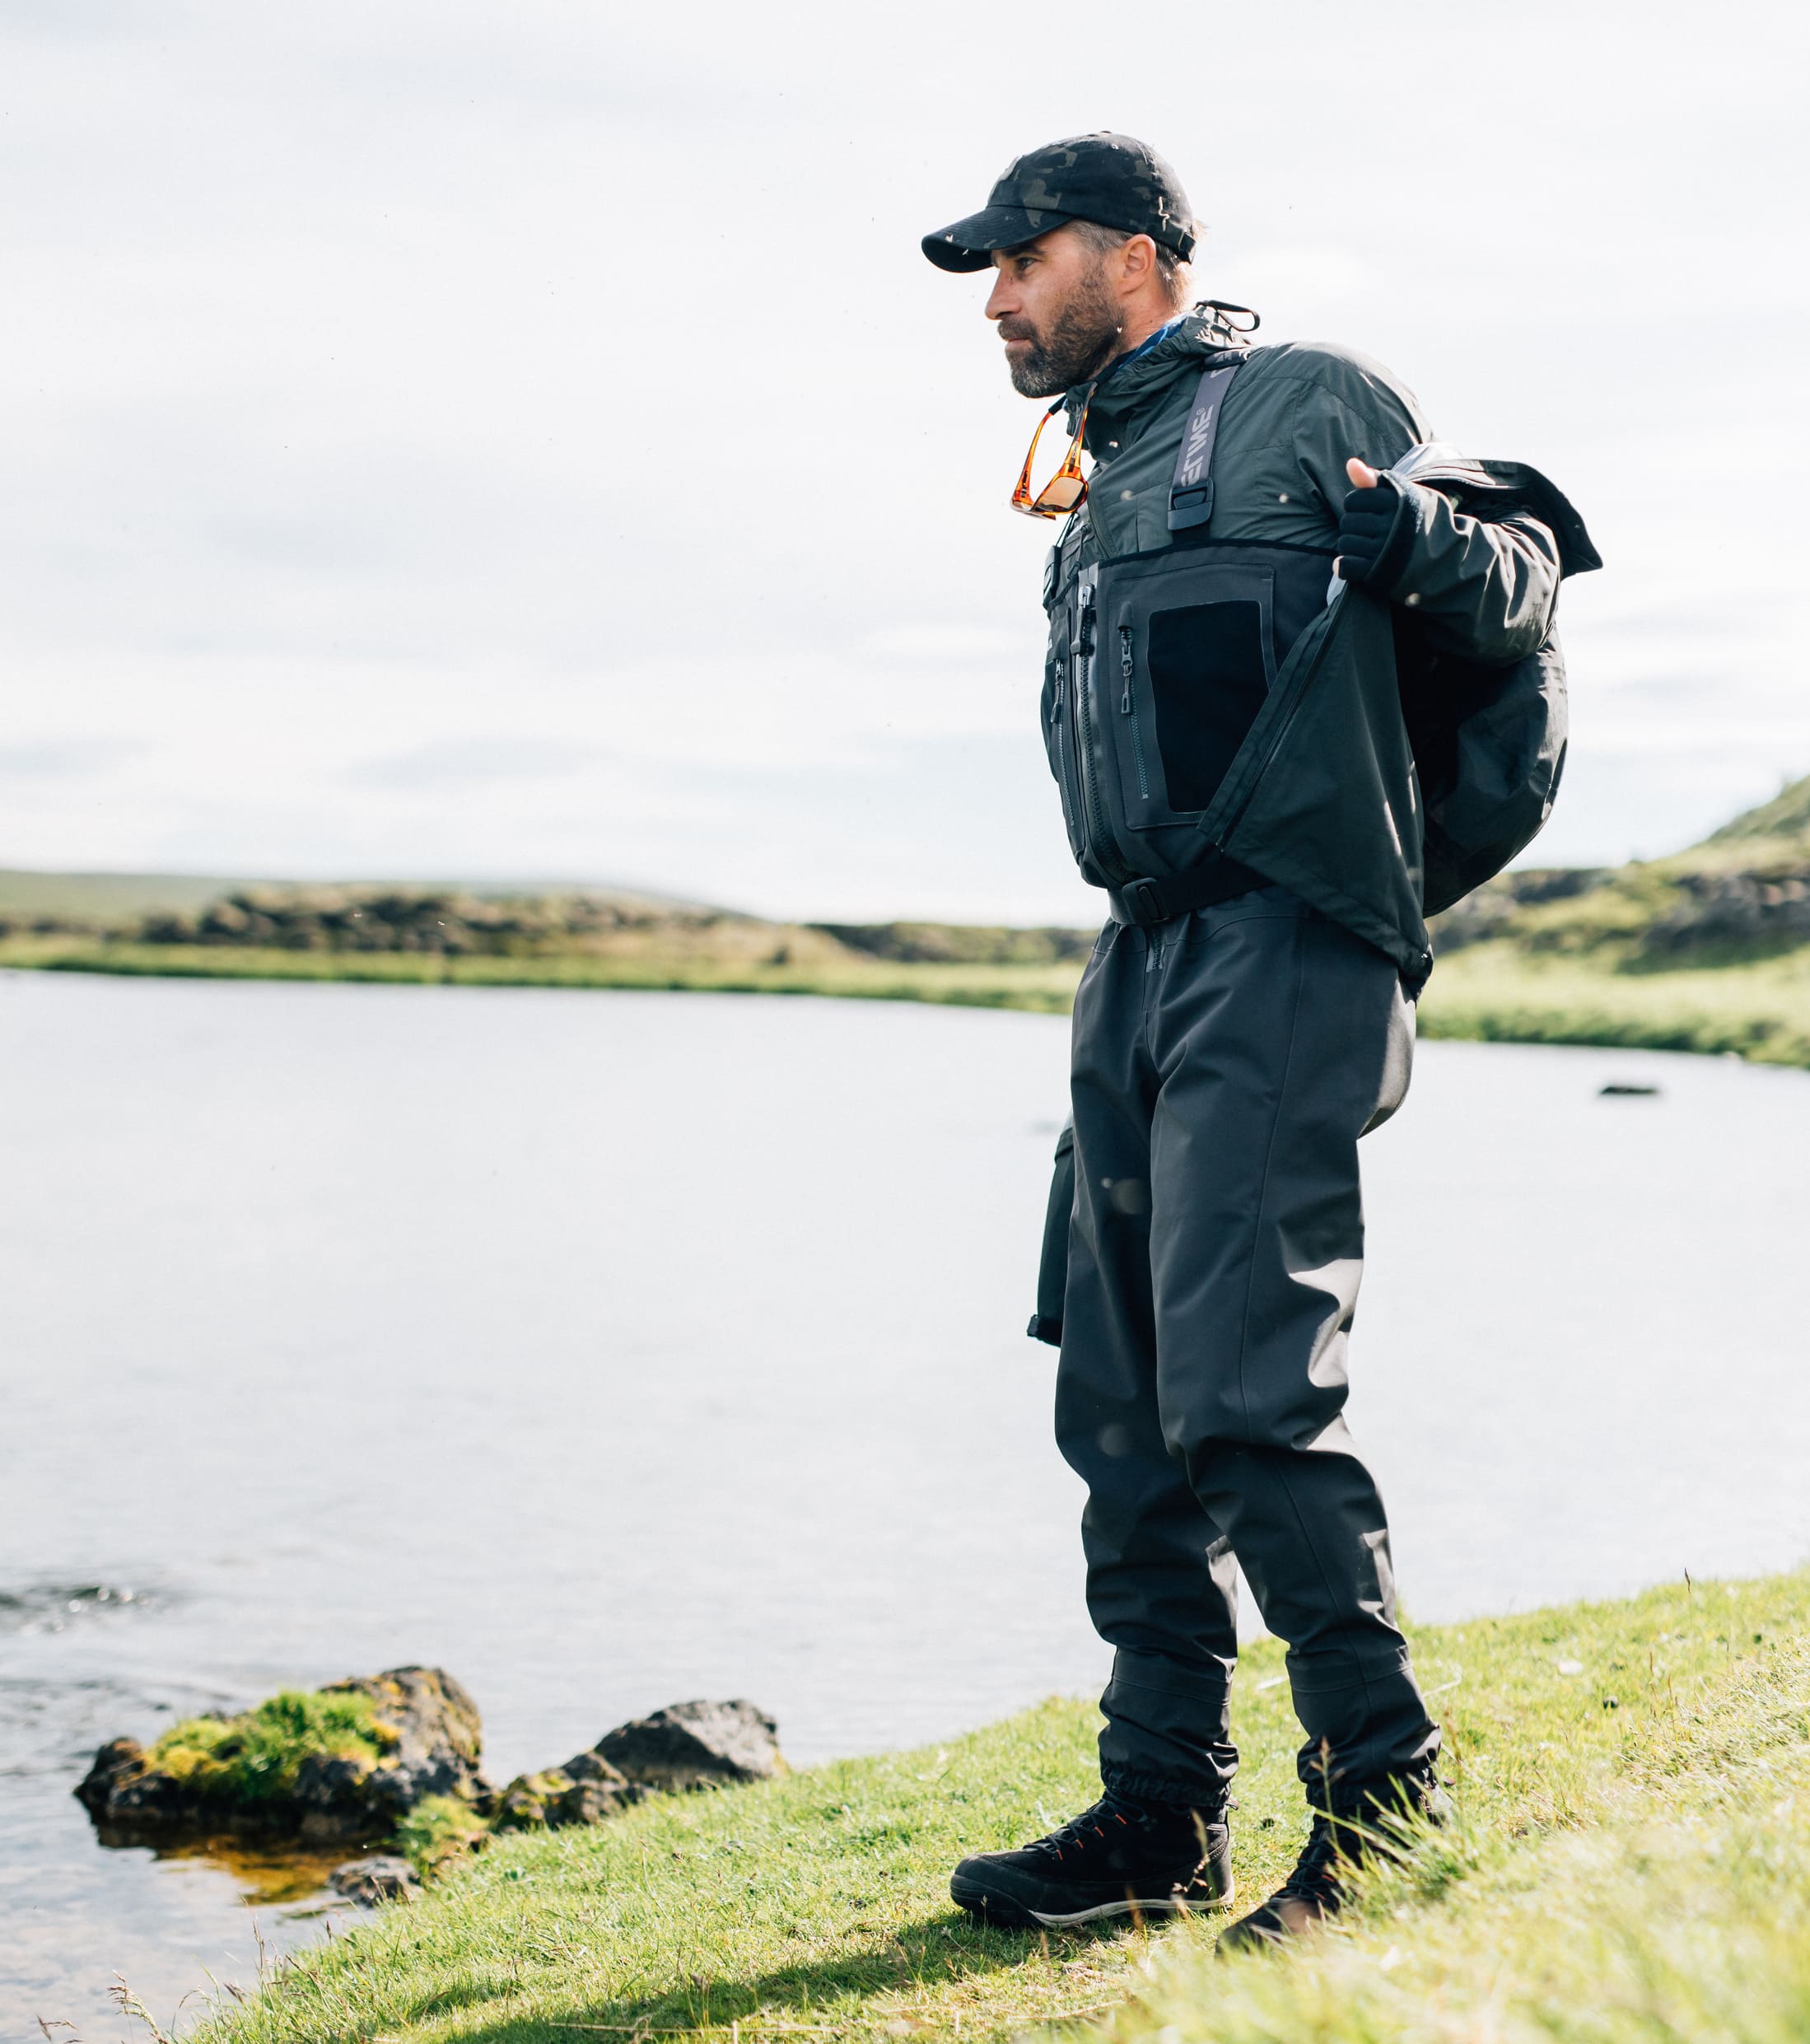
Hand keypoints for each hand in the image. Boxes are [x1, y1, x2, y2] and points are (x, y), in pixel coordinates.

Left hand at [1334, 456, 1405, 584]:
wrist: (1445, 555)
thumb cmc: (1417, 519)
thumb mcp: (1403, 493)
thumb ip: (1374, 479)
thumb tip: (1350, 463)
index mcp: (1397, 502)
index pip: (1353, 500)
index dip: (1357, 505)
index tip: (1369, 511)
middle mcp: (1391, 525)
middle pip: (1347, 522)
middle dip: (1354, 526)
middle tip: (1369, 531)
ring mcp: (1385, 551)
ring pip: (1345, 544)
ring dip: (1350, 546)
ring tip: (1367, 546)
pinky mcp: (1380, 573)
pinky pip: (1346, 566)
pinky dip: (1344, 566)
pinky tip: (1355, 562)